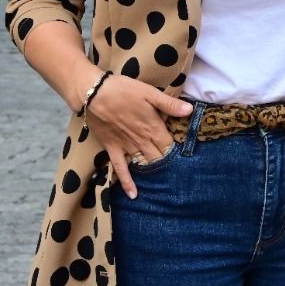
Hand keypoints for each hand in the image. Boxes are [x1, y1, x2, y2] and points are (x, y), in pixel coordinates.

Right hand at [84, 76, 193, 198]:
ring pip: (144, 163)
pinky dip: (127, 182)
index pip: (170, 145)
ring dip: (153, 172)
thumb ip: (170, 104)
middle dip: (168, 163)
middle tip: (178, 173)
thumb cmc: (124, 90)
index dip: (177, 151)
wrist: (94, 94)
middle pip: (159, 156)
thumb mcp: (150, 93)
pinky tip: (134, 195)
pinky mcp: (112, 149)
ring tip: (164, 183)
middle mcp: (142, 140)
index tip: (186, 158)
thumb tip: (190, 111)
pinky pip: (120, 169)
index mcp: (153, 127)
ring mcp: (126, 146)